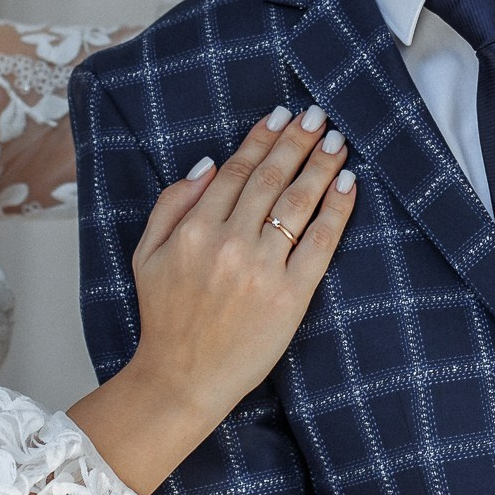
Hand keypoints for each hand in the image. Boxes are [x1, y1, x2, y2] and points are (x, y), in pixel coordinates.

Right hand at [68, 106, 354, 494]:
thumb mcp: (147, 255)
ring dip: (321, 165)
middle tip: (318, 116)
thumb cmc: (164, 318)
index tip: (282, 115)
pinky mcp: (291, 295)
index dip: (263, 138)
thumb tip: (209, 164)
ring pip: (298, 202)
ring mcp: (262, 269)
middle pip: (272, 178)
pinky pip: (320, 241)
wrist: (181, 379)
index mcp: (195, 229)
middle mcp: (230, 243)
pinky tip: (348, 184)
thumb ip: (171, 205)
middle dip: (298, 141)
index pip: (237, 171)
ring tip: (337, 142)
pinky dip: (337, 209)